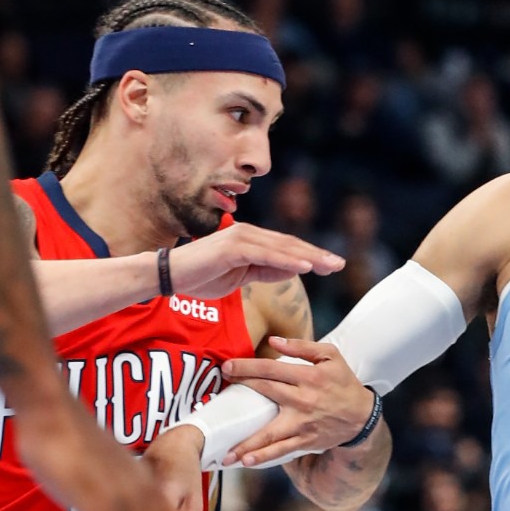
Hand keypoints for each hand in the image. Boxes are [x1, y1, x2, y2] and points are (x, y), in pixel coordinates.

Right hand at [168, 223, 343, 299]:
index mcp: (250, 240)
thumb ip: (264, 271)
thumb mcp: (240, 276)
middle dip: (317, 255)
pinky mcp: (233, 247)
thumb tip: (291, 271)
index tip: (332, 265)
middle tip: (341, 263)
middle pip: (290, 245)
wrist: (169, 276)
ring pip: (282, 248)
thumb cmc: (200, 277)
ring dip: (309, 257)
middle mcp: (248, 233)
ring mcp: (240, 238)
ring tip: (330, 266)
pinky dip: (287, 261)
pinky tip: (306, 268)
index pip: (286, 248)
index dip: (311, 256)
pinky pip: (266, 255)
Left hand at [219, 336, 377, 466]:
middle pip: (265, 393)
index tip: (227, 368)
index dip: (247, 367)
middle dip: (239, 392)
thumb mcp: (331, 356)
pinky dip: (264, 456)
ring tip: (225, 452)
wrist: (362, 416)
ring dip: (247, 443)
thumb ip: (302, 347)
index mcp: (308, 377)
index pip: (271, 369)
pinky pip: (281, 450)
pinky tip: (246, 462)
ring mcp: (303, 423)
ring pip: (270, 433)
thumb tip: (273, 341)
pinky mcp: (305, 440)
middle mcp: (303, 400)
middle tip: (216, 397)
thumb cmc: (343, 382)